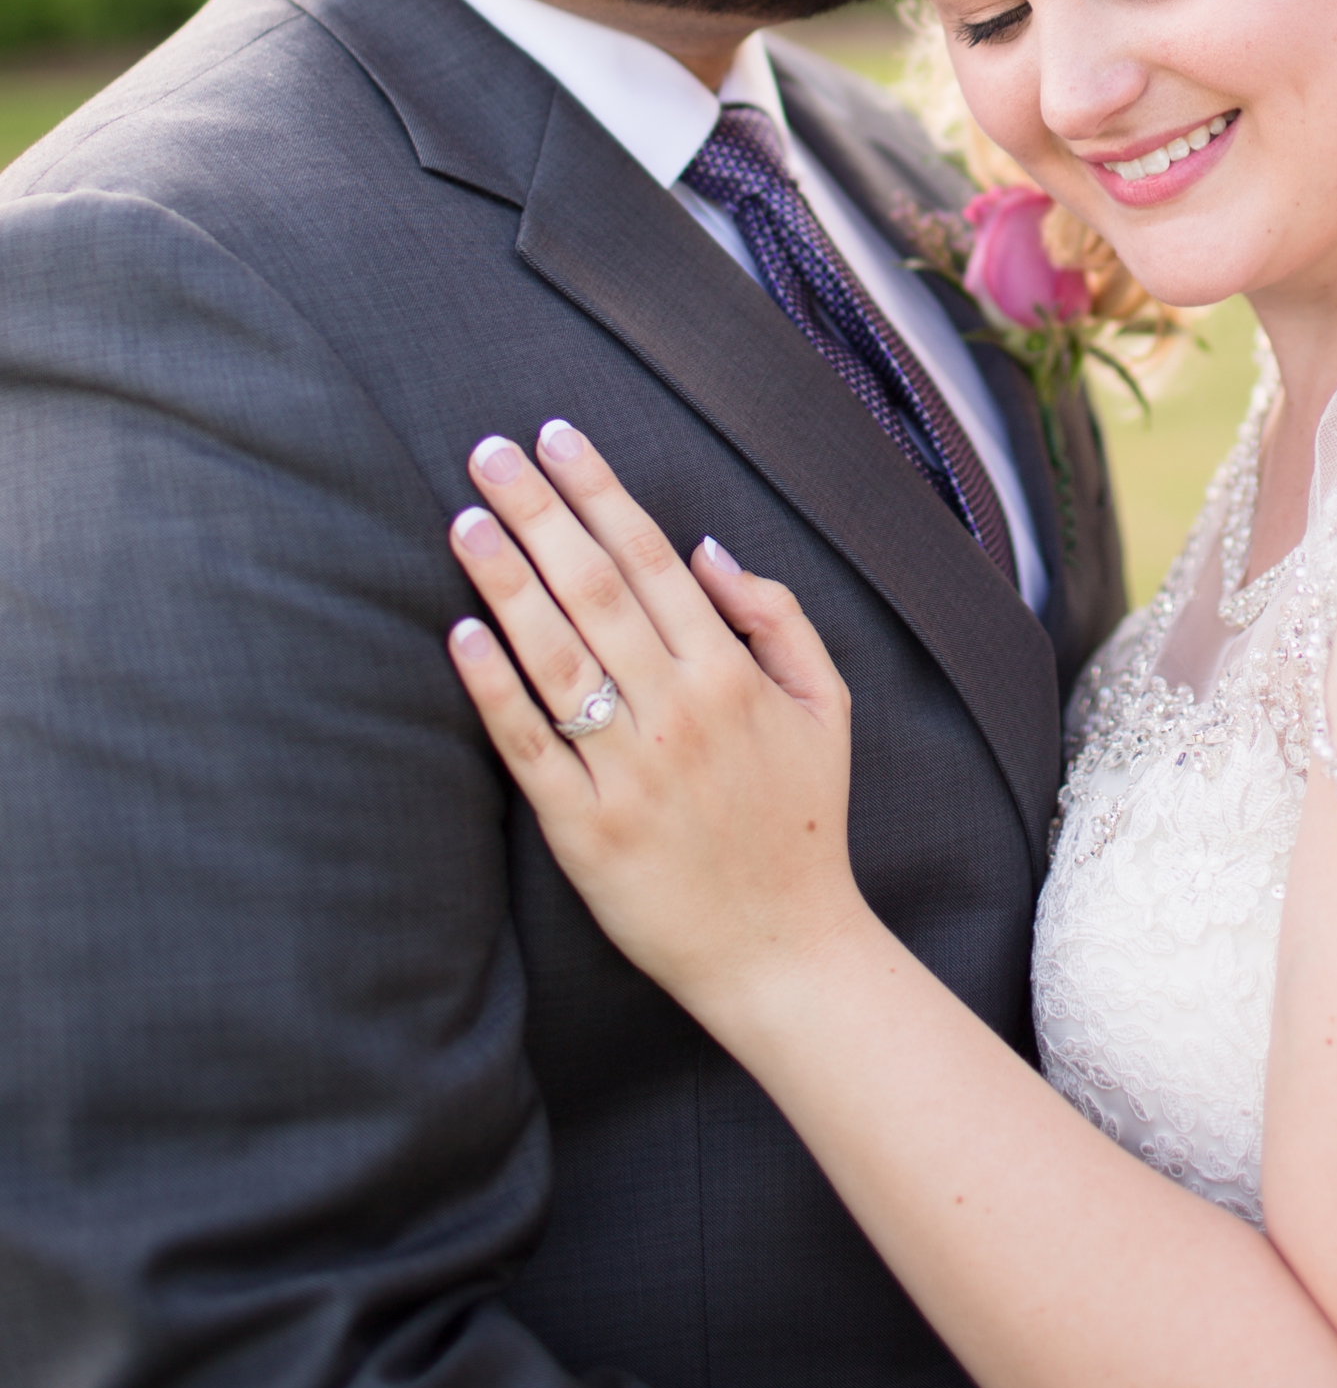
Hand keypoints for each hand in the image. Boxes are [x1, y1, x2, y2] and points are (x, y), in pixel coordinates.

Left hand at [444, 421, 864, 1027]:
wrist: (782, 949)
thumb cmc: (802, 820)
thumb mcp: (826, 706)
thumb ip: (778, 618)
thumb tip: (707, 550)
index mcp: (732, 675)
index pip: (652, 558)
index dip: (600, 492)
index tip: (556, 438)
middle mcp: (677, 711)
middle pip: (595, 588)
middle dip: (538, 511)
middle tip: (488, 452)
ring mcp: (626, 770)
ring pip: (555, 655)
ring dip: (506, 581)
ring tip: (465, 519)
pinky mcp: (583, 830)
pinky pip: (527, 744)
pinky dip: (492, 686)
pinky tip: (459, 633)